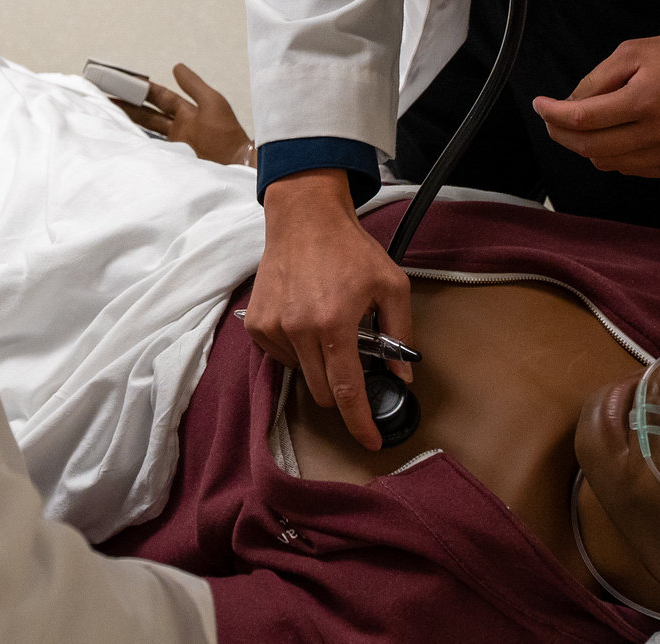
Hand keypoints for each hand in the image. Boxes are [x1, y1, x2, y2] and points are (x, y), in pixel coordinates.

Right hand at [113, 64, 251, 165]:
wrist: (237, 169)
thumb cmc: (226, 135)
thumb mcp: (212, 103)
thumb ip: (194, 85)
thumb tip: (176, 66)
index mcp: (188, 114)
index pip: (159, 97)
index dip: (142, 89)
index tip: (121, 80)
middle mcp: (177, 130)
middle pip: (147, 114)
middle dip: (127, 104)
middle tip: (102, 96)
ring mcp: (172, 148)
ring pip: (144, 132)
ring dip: (127, 122)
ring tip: (104, 114)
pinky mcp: (169, 164)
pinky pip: (147, 151)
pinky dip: (134, 144)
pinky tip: (118, 139)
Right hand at [247, 169, 412, 451]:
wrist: (304, 218)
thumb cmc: (350, 249)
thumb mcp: (391, 285)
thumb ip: (400, 333)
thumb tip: (402, 375)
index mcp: (335, 323)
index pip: (348, 390)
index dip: (360, 422)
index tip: (371, 442)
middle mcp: (299, 330)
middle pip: (323, 391)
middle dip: (342, 387)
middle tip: (354, 356)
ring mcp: (274, 327)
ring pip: (301, 375)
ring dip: (318, 364)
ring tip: (328, 325)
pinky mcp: (257, 323)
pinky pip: (281, 356)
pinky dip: (297, 349)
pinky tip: (305, 319)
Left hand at [530, 19, 659, 177]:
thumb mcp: (633, 52)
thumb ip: (596, 80)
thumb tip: (566, 107)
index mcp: (646, 100)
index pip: (583, 119)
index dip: (553, 114)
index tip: (539, 105)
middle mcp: (659, 134)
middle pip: (590, 147)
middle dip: (562, 134)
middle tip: (552, 119)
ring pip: (607, 162)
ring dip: (589, 145)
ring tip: (591, 122)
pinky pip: (630, 168)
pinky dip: (615, 153)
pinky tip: (621, 132)